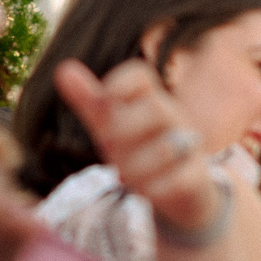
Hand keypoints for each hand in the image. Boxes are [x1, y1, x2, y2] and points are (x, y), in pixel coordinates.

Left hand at [54, 59, 221, 235]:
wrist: (181, 191)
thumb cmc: (139, 150)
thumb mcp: (111, 127)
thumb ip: (90, 102)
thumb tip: (63, 68)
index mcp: (149, 100)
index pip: (140, 74)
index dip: (120, 82)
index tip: (104, 102)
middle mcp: (173, 118)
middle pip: (156, 107)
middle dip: (124, 128)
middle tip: (107, 146)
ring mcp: (189, 148)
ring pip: (166, 148)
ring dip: (136, 166)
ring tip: (124, 175)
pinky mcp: (197, 179)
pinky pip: (180, 180)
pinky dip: (156, 189)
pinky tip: (145, 192)